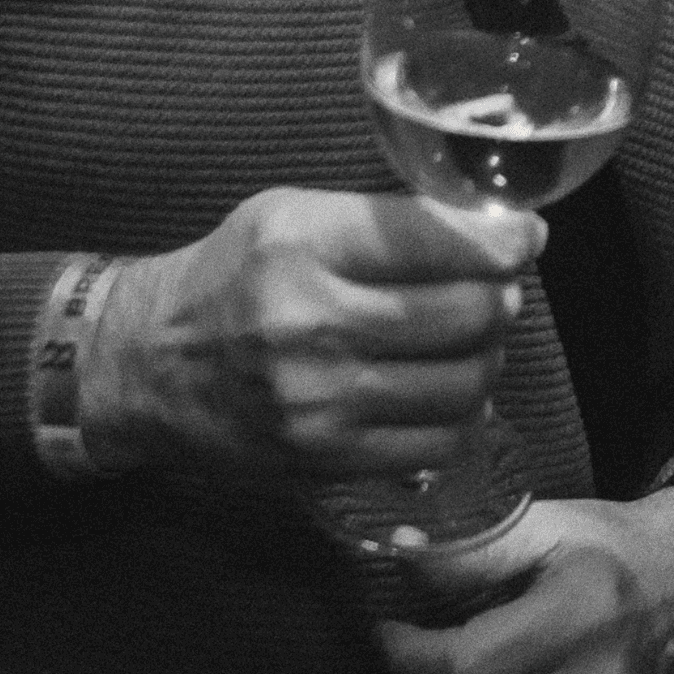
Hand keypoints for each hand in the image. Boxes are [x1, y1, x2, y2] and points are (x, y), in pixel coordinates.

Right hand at [82, 187, 544, 481]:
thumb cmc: (231, 275)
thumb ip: (384, 219)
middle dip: (502, 296)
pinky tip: (447, 390)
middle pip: (467, 313)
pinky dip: (462, 415)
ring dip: (490, 357)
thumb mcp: (293, 214)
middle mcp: (311, 323)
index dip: (505, 238)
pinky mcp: (324, 458)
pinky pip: (436, 443)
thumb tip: (490, 229)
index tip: (526, 236)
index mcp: (303, 244)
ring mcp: (318, 401)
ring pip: (465, 382)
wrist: (147, 367)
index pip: (438, 239)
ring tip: (475, 339)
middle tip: (497, 288)